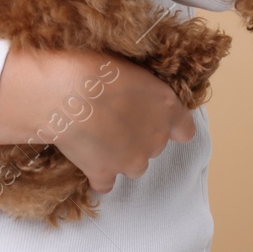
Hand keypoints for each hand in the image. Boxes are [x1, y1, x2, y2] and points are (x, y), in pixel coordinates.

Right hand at [0, 46, 195, 195]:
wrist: (67, 92)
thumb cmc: (98, 67)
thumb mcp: (133, 68)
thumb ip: (145, 90)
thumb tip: (137, 95)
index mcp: (168, 108)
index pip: (185, 130)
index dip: (171, 125)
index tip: (154, 117)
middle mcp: (156, 140)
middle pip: (154, 146)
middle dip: (138, 136)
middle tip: (113, 117)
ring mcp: (130, 161)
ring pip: (133, 165)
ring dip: (120, 155)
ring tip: (97, 135)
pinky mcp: (103, 174)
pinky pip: (104, 183)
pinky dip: (97, 175)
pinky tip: (86, 157)